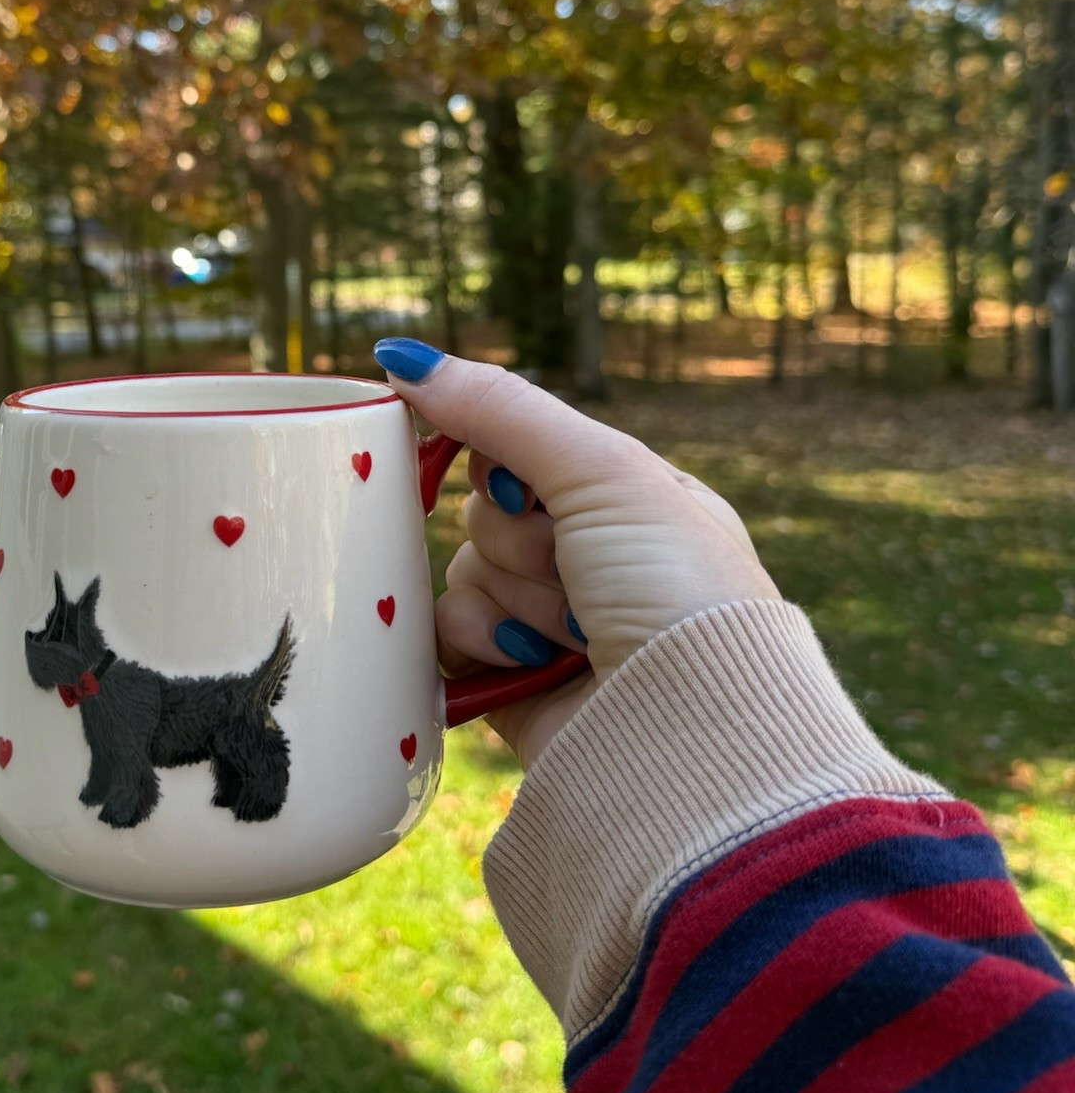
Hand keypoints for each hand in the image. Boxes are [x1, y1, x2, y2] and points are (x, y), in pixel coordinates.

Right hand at [374, 340, 780, 768]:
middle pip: (485, 512)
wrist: (690, 733)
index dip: (506, 467)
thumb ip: (501, 410)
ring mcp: (552, 625)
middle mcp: (593, 559)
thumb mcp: (601, 472)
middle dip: (520, 543)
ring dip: (510, 599)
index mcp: (630, 501)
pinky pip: (448, 638)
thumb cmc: (674, 589)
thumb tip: (403, 359)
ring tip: (572, 635)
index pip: (522, 451)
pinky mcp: (515, 684)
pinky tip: (524, 662)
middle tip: (574, 574)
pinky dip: (476, 646)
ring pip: (464, 573)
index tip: (525, 491)